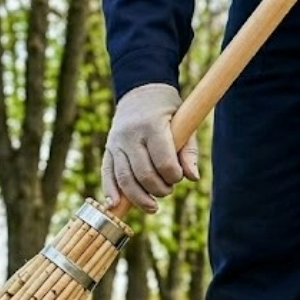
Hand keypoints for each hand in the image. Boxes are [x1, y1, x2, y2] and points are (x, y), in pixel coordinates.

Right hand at [102, 83, 199, 213]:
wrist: (141, 92)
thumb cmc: (168, 111)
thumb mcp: (185, 123)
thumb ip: (189, 151)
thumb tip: (192, 178)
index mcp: (152, 126)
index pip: (163, 162)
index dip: (173, 176)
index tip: (178, 177)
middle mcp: (130, 135)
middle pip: (143, 174)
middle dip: (158, 189)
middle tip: (167, 190)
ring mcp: (116, 143)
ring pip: (124, 179)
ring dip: (139, 198)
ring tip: (152, 207)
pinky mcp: (108, 149)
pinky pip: (107, 174)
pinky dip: (110, 191)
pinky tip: (114, 205)